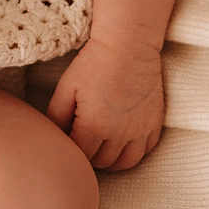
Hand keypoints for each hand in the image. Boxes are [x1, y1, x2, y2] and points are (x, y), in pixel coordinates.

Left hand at [45, 37, 164, 170]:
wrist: (128, 45)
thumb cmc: (93, 64)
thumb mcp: (66, 88)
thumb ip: (56, 116)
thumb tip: (53, 136)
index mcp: (95, 126)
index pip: (80, 156)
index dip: (71, 151)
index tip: (68, 139)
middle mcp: (120, 134)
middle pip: (102, 163)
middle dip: (90, 156)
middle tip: (82, 141)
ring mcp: (141, 129)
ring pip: (126, 163)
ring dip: (111, 160)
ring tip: (101, 146)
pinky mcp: (156, 122)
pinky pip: (146, 150)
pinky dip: (133, 151)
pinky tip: (122, 140)